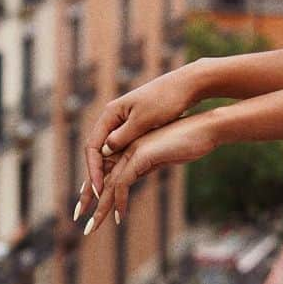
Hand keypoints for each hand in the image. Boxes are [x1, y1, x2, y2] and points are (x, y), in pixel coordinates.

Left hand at [79, 112, 218, 235]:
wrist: (205, 129)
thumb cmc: (188, 141)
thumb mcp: (161, 156)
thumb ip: (145, 165)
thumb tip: (133, 178)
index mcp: (130, 144)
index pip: (104, 168)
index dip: (93, 188)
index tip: (87, 207)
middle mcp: (127, 145)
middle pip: (99, 176)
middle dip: (88, 201)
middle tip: (82, 223)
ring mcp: (133, 148)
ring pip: (107, 183)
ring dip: (100, 208)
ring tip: (92, 227)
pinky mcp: (141, 154)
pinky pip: (123, 183)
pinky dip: (119, 201)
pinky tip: (119, 216)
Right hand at [80, 61, 202, 207]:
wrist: (189, 84)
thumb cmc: (167, 100)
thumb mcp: (144, 120)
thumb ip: (123, 136)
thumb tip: (104, 151)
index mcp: (112, 113)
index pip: (93, 146)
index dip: (93, 170)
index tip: (97, 190)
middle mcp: (115, 116)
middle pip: (98, 150)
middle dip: (95, 174)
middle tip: (94, 199)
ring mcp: (126, 121)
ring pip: (110, 151)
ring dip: (106, 171)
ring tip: (104, 195)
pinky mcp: (138, 125)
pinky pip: (123, 148)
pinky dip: (120, 164)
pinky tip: (124, 179)